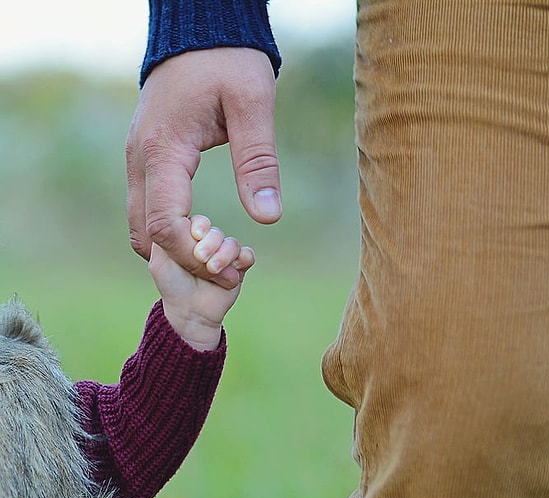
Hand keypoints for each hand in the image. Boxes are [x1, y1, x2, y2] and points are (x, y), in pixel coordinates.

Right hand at [127, 48, 280, 288]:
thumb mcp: (252, 106)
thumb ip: (258, 162)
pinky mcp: (145, 160)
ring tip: (216, 256)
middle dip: (183, 262)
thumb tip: (267, 217)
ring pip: (141, 226)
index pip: (166, 224)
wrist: (199, 32)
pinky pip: (147, 210)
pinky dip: (168, 233)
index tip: (230, 270)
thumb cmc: (228, 62)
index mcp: (163, 151)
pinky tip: (201, 236)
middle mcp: (139, 160)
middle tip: (225, 271)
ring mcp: (137, 160)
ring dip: (173, 250)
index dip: (195, 257)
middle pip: (146, 234)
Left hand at [148, 215, 254, 351]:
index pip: (199, 222)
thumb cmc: (172, 285)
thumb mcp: (159, 259)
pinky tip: (235, 268)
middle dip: (211, 243)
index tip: (195, 235)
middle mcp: (208, 245)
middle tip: (201, 258)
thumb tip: (179, 217)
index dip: (199, 226)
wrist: (190, 313)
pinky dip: (243, 258)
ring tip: (213, 269)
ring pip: (232, 243)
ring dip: (224, 255)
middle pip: (216, 232)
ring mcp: (225, 256)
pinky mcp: (239, 268)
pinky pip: (247, 255)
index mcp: (190, 239)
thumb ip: (165, 236)